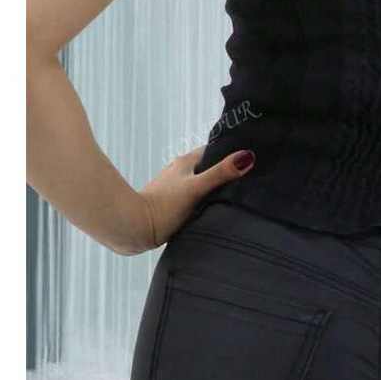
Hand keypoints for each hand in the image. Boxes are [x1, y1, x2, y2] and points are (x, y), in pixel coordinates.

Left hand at [113, 146, 255, 254]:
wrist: (132, 228)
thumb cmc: (163, 205)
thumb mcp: (196, 188)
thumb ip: (220, 174)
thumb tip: (248, 156)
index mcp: (184, 163)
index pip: (211, 151)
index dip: (228, 153)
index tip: (248, 158)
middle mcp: (177, 172)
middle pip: (205, 168)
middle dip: (222, 172)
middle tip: (246, 179)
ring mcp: (172, 189)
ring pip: (198, 184)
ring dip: (211, 188)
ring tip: (233, 196)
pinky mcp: (168, 206)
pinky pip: (191, 199)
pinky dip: (202, 202)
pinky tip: (211, 211)